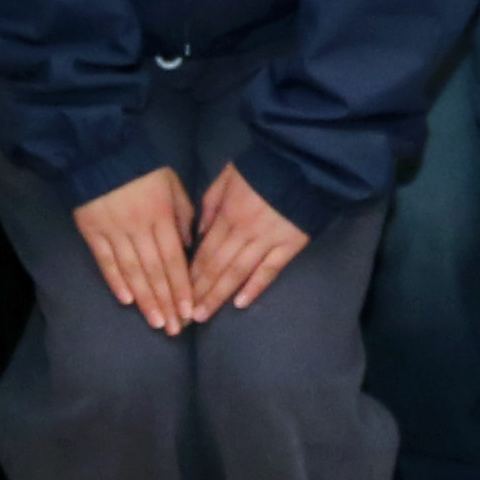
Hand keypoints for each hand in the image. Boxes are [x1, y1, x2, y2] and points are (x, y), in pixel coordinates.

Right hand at [73, 165, 201, 333]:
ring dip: (145, 299)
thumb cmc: (142, 169)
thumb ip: (183, 214)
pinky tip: (127, 301)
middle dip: (166, 302)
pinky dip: (116, 282)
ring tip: (155, 322)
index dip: (181, 287)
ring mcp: (114, 233)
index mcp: (161, 216)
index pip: (174, 259)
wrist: (99, 153)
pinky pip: (105, 262)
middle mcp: (139, 229)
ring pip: (132, 272)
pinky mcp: (92, 233)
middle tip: (174, 329)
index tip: (189, 311)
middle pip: (155, 271)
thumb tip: (188, 244)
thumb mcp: (172, 184)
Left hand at [187, 166, 313, 313]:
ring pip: (237, 273)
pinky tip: (240, 304)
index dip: (190, 273)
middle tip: (184, 315)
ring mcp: (266, 241)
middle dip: (199, 291)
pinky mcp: (288, 246)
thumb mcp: (227, 177)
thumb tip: (199, 233)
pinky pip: (269, 271)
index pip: (205, 251)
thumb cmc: (261, 169)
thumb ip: (210, 203)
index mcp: (227, 215)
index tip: (178, 291)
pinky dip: (255, 288)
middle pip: (217, 266)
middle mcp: (243, 232)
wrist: (301, 164)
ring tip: (203, 314)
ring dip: (218, 295)